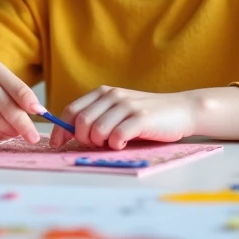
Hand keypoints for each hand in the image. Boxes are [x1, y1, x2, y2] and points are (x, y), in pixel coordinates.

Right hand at [0, 61, 40, 144]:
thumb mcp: (1, 79)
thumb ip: (20, 93)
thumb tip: (39, 111)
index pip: (17, 89)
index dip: (30, 104)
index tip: (41, 115)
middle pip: (7, 111)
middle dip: (23, 127)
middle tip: (32, 137)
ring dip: (7, 133)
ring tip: (11, 132)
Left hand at [52, 86, 198, 149]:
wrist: (181, 110)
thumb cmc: (146, 116)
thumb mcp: (118, 110)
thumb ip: (98, 116)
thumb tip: (69, 133)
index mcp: (103, 93)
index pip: (72, 110)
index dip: (61, 128)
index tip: (58, 143)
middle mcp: (113, 96)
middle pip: (81, 122)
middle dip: (82, 139)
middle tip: (95, 145)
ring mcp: (127, 106)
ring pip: (97, 130)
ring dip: (100, 143)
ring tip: (112, 143)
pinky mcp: (141, 119)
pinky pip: (117, 136)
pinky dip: (116, 145)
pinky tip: (123, 144)